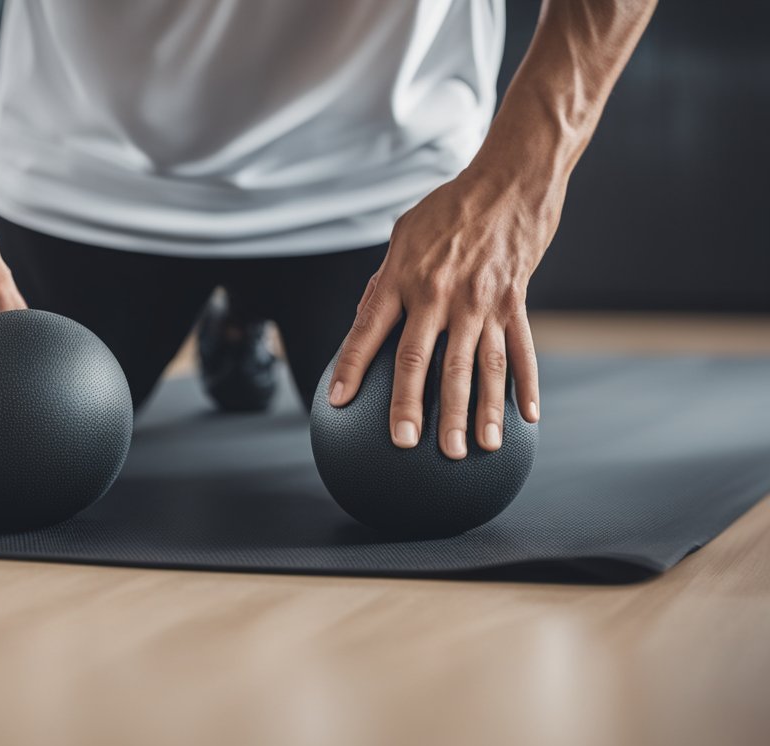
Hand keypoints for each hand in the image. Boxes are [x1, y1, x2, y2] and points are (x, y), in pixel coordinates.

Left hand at [327, 166, 561, 457]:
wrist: (509, 179)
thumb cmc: (448, 209)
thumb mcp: (403, 236)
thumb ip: (382, 283)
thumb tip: (362, 325)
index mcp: (404, 277)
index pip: (369, 330)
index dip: (350, 367)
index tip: (337, 401)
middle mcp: (440, 293)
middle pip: (422, 359)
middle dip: (413, 405)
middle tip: (407, 444)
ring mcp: (481, 301)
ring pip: (476, 366)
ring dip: (476, 412)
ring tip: (475, 449)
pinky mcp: (515, 302)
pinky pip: (520, 351)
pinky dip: (524, 386)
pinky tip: (526, 420)